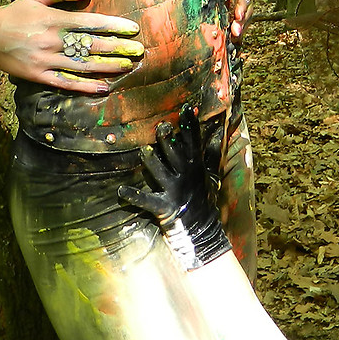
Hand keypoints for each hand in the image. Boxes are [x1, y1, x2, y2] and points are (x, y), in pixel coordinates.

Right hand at [0, 0, 143, 93]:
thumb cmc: (16, 12)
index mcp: (54, 19)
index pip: (90, 23)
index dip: (113, 26)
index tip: (132, 28)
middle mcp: (52, 40)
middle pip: (90, 45)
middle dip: (117, 48)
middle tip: (138, 51)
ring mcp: (45, 60)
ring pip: (82, 65)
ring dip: (107, 66)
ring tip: (127, 67)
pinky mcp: (38, 75)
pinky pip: (66, 82)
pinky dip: (85, 86)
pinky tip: (103, 87)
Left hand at [118, 108, 231, 269]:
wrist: (203, 232)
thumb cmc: (204, 200)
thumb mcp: (211, 176)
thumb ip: (212, 155)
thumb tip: (217, 134)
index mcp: (195, 167)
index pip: (193, 142)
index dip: (190, 125)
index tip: (186, 108)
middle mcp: (185, 177)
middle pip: (175, 155)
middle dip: (168, 141)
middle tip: (161, 126)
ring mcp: (174, 192)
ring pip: (161, 173)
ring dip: (151, 163)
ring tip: (143, 151)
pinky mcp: (164, 208)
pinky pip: (147, 201)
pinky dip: (135, 196)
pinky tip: (121, 190)